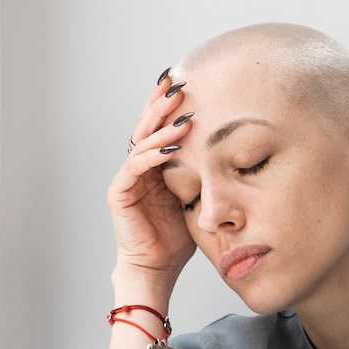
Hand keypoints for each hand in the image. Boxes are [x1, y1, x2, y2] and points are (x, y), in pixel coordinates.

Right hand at [108, 72, 197, 285]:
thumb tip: (229, 149)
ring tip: (182, 112)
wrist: (157, 268)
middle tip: (178, 82)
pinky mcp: (119, 193)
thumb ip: (202, 172)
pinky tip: (172, 145)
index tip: (185, 79)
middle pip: (146, 126)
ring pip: (142, 142)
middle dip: (161, 103)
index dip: (168, 104)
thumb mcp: (195, 197)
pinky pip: (136, 166)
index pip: (159, 127)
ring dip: (162, 126)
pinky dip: (153, 154)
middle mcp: (137, 167)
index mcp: (153, 166)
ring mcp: (126, 178)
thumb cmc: (177, 237)